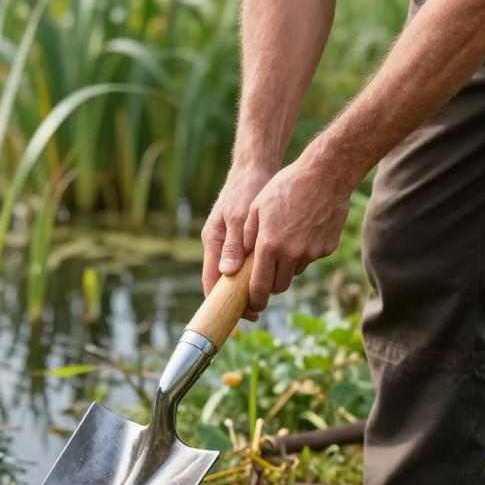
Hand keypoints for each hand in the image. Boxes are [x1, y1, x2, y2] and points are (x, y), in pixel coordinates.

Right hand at [201, 164, 274, 304]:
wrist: (256, 168)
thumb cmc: (246, 189)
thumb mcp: (238, 215)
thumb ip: (233, 243)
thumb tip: (227, 272)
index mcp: (213, 241)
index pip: (210, 281)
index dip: (220, 302)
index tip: (238, 315)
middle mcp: (220, 246)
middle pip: (225, 282)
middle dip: (239, 299)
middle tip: (257, 312)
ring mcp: (232, 243)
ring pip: (239, 274)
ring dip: (251, 286)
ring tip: (267, 297)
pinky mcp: (245, 239)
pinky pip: (250, 263)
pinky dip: (260, 272)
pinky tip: (274, 277)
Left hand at [243, 158, 349, 314]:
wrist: (326, 175)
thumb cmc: (286, 186)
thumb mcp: (257, 207)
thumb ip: (246, 237)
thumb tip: (236, 264)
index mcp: (269, 245)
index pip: (259, 286)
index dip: (254, 300)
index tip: (251, 304)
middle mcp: (291, 254)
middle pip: (279, 286)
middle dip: (270, 285)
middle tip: (265, 277)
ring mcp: (311, 252)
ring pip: (295, 272)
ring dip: (287, 267)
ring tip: (284, 244)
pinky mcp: (327, 248)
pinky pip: (311, 258)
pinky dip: (304, 253)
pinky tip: (303, 231)